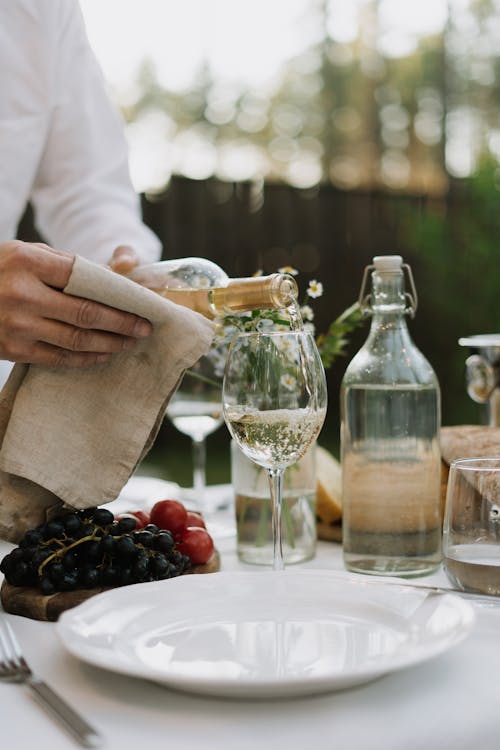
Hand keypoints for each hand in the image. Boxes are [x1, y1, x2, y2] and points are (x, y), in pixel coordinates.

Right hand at [0, 241, 151, 366]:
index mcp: (27, 262)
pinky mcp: (12, 349)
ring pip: (76, 339)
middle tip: (145, 328)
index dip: (116, 293)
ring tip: (129, 343)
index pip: (84, 278)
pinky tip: (102, 354)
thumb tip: (113, 278)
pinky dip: (85, 357)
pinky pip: (58, 357)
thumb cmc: (0, 271)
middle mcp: (22, 294)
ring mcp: (16, 324)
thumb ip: (64, 264)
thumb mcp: (24, 254)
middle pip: (86, 313)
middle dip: (122, 323)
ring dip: (109, 343)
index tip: (140, 301)